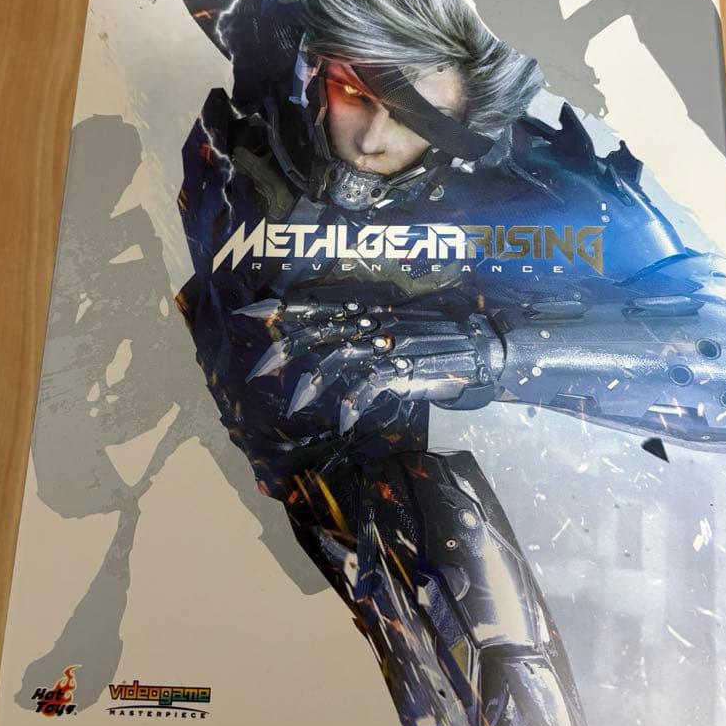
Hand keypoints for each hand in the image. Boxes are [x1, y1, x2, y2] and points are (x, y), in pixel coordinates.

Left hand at [233, 297, 502, 433]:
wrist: (480, 343)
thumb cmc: (440, 333)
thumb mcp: (399, 323)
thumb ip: (369, 328)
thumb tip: (339, 336)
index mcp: (367, 310)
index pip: (315, 304)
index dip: (280, 308)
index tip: (246, 314)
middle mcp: (372, 324)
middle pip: (317, 331)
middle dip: (283, 349)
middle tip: (256, 372)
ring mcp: (386, 346)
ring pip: (336, 358)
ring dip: (311, 384)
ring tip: (293, 407)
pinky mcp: (403, 370)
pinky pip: (370, 386)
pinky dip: (355, 404)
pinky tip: (345, 421)